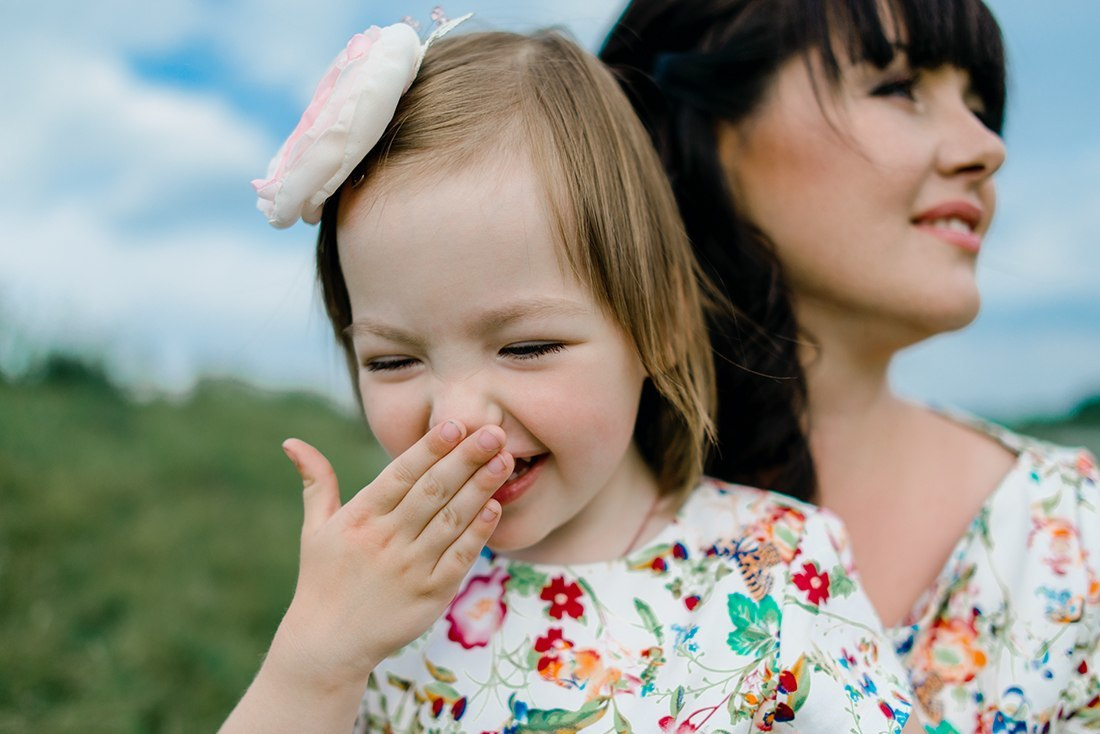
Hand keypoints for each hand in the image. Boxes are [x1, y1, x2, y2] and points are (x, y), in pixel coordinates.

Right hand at [267, 420, 510, 695]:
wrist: (327, 644)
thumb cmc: (323, 578)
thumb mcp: (315, 529)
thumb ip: (316, 481)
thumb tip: (292, 441)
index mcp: (359, 518)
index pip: (400, 475)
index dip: (429, 449)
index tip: (455, 424)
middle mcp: (386, 540)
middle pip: (433, 491)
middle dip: (466, 458)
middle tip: (495, 431)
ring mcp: (410, 568)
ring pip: (452, 520)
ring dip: (480, 488)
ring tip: (504, 460)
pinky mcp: (430, 595)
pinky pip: (460, 557)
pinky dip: (479, 532)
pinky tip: (495, 507)